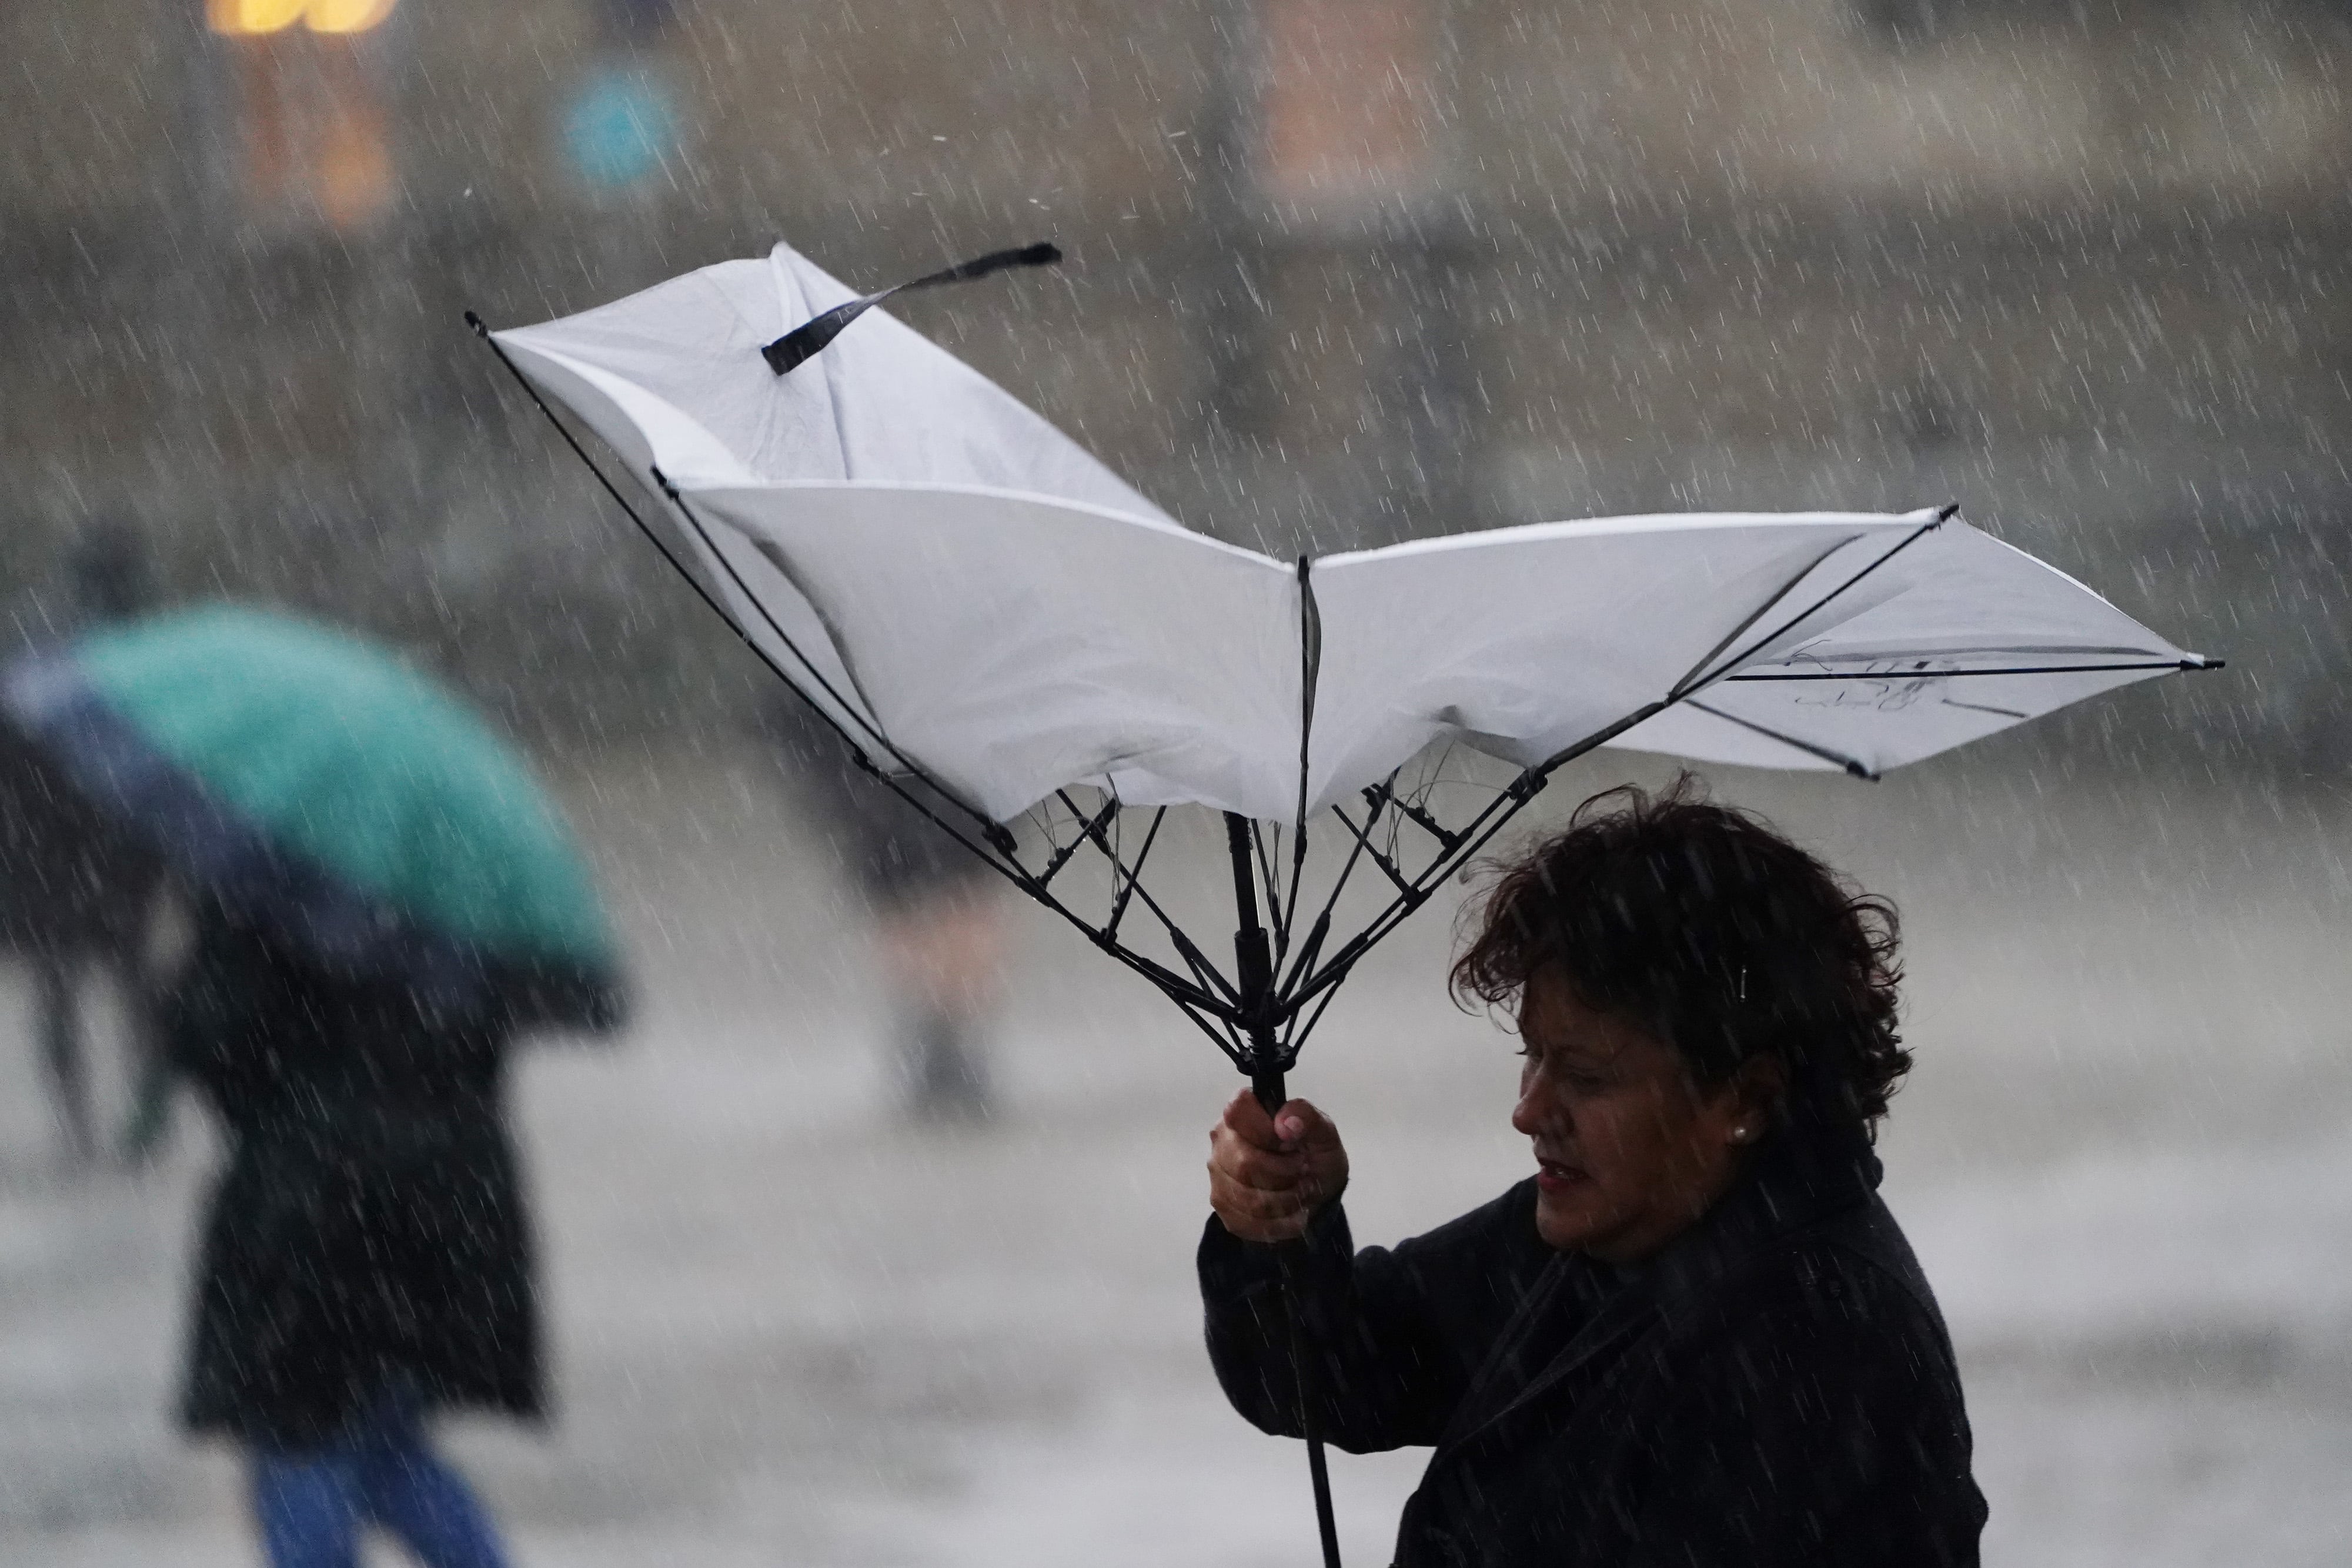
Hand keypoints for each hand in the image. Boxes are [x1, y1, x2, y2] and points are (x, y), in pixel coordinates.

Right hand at [1208, 1090, 1349, 1243]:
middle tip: (1303, 1170)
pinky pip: (1246, 1221)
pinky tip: (1292, 1213)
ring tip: (1300, 1191)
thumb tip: (1285, 1122)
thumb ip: (1307, 1116)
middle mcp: (1222, 1140)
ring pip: (1245, 1197)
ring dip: (1284, 1200)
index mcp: (1242, 1112)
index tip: (1289, 1143)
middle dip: (1283, 1173)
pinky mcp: (1222, 1205)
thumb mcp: (1324, 1132)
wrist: (1312, 1191)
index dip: (1266, 1131)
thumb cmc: (1314, 1155)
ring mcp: (1218, 1174)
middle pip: (1244, 1163)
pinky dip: (1279, 1222)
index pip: (1237, 1111)